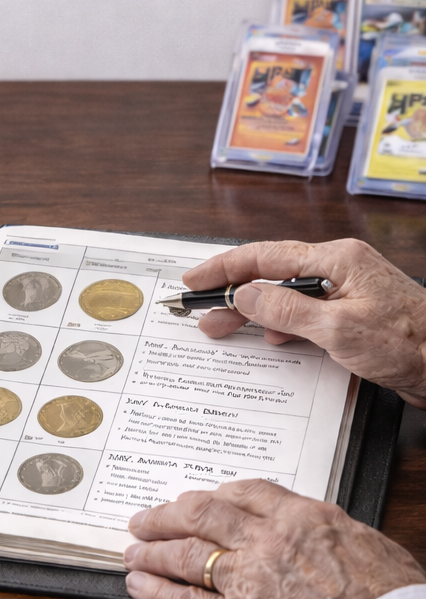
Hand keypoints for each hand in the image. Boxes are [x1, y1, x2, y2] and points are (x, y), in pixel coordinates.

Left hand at [124, 480, 425, 598]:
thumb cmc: (390, 598)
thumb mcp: (362, 542)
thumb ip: (323, 531)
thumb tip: (311, 532)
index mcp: (300, 516)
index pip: (242, 492)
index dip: (213, 495)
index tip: (197, 500)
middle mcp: (266, 540)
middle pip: (200, 514)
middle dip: (166, 515)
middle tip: (145, 519)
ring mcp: (248, 580)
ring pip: (185, 554)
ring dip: (152, 551)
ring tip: (133, 551)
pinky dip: (157, 591)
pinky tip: (139, 586)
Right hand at [181, 238, 425, 407]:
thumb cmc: (410, 343)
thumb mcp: (338, 329)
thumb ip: (286, 310)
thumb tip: (246, 294)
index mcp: (337, 259)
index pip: (265, 255)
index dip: (224, 267)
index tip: (194, 278)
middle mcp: (340, 269)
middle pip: (272, 273)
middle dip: (232, 292)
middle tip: (200, 310)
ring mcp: (347, 292)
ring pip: (287, 295)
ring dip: (254, 311)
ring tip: (223, 327)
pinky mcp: (354, 315)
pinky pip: (306, 314)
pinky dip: (281, 325)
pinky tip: (269, 338)